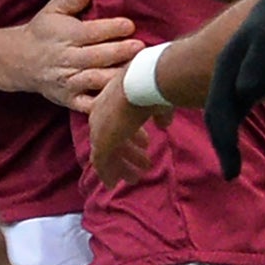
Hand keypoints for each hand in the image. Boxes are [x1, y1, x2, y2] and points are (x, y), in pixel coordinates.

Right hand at [9, 0, 141, 111]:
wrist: (18, 60)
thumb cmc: (42, 32)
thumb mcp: (52, 10)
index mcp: (66, 35)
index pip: (91, 32)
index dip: (112, 28)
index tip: (130, 25)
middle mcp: (67, 59)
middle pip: (97, 56)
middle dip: (120, 52)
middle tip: (141, 48)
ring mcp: (68, 81)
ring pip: (95, 80)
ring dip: (117, 78)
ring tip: (137, 73)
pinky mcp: (68, 99)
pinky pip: (88, 105)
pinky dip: (103, 105)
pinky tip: (122, 100)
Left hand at [88, 71, 169, 187]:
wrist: (142, 80)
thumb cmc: (154, 83)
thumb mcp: (158, 100)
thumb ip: (160, 113)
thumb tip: (163, 123)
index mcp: (113, 99)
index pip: (117, 122)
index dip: (132, 134)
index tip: (143, 144)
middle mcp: (101, 113)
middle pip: (110, 138)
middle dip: (127, 152)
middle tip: (143, 162)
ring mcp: (100, 128)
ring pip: (107, 153)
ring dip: (122, 166)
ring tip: (135, 177)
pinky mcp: (102, 142)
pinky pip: (102, 163)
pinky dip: (107, 174)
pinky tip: (112, 184)